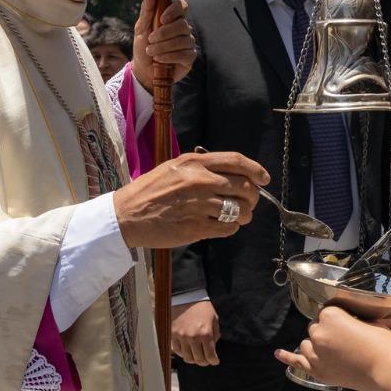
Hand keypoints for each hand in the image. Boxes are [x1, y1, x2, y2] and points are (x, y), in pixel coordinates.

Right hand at [112, 150, 267, 248]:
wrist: (126, 215)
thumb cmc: (150, 191)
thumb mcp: (174, 168)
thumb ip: (202, 168)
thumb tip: (233, 174)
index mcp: (194, 163)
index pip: (237, 161)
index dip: (256, 170)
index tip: (264, 178)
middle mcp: (200, 181)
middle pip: (244, 188)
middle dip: (252, 197)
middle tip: (248, 202)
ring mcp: (199, 205)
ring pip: (240, 211)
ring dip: (243, 215)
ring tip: (235, 216)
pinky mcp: (197, 227)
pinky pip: (228, 228)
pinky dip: (230, 228)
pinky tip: (221, 225)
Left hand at [133, 0, 195, 83]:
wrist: (143, 70)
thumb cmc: (143, 46)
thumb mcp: (141, 27)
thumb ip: (147, 8)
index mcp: (172, 18)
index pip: (182, 6)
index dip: (174, 10)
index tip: (162, 18)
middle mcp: (183, 29)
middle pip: (182, 24)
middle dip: (164, 32)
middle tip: (150, 39)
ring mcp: (188, 43)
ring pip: (183, 40)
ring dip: (164, 46)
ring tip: (151, 52)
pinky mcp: (189, 58)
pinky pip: (185, 54)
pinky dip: (170, 56)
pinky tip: (159, 59)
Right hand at [171, 300, 219, 365]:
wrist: (187, 297)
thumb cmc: (203, 309)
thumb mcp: (214, 320)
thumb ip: (215, 336)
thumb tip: (213, 348)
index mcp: (206, 334)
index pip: (210, 356)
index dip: (214, 361)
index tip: (215, 361)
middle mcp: (193, 337)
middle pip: (199, 359)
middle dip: (204, 362)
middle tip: (206, 360)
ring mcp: (182, 337)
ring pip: (187, 357)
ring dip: (193, 360)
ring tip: (197, 357)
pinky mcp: (173, 335)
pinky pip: (177, 350)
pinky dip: (183, 354)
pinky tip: (187, 351)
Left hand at [276, 307, 390, 390]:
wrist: (388, 371)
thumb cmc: (383, 344)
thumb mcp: (369, 320)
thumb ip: (350, 318)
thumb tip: (345, 321)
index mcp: (330, 315)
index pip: (327, 312)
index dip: (339, 318)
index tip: (349, 324)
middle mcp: (318, 333)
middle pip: (316, 327)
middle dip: (328, 332)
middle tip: (347, 339)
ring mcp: (316, 354)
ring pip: (308, 343)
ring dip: (317, 344)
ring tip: (334, 350)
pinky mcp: (317, 371)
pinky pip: (296, 361)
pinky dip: (286, 357)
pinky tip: (277, 353)